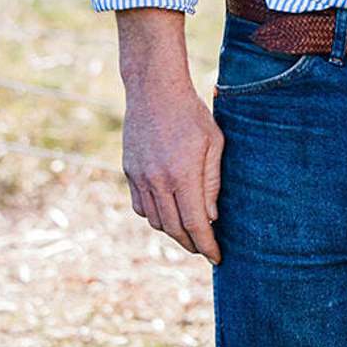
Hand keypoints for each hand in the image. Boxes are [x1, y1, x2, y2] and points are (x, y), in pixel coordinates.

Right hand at [122, 82, 223, 263]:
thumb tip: (211, 217)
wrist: (154, 90)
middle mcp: (157, 181)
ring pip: (155, 221)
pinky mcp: (129, 172)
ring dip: (172, 232)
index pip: (195, 223)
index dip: (206, 244)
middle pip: (173, 228)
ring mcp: (140, 178)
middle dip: (191, 243)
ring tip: (190, 233)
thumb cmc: (192, 113)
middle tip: (205, 249)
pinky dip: (155, 217)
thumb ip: (212, 181)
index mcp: (182, 174)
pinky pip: (141, 207)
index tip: (217, 256)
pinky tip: (168, 214)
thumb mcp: (213, 142)